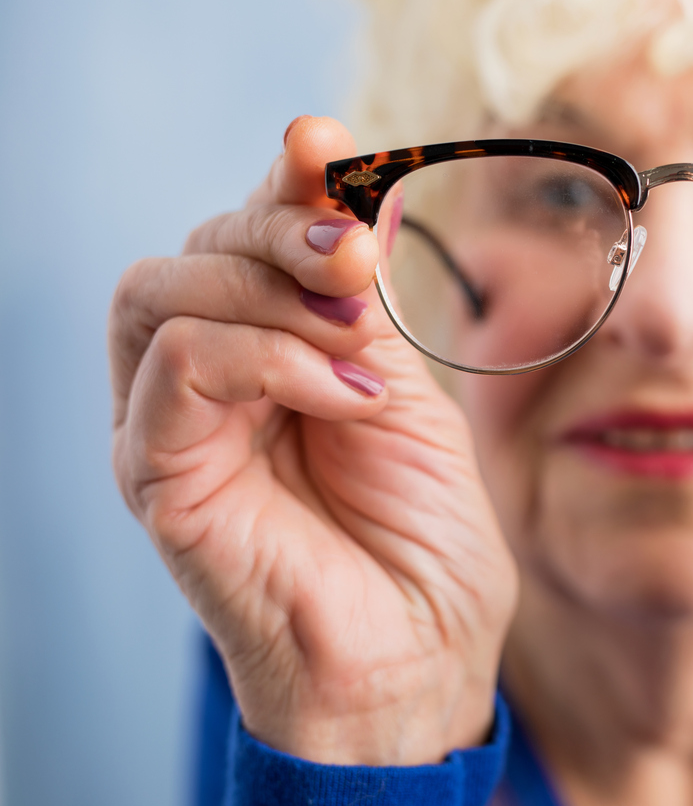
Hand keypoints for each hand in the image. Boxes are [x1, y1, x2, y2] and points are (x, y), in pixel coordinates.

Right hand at [109, 116, 516, 764]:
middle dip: (281, 228)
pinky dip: (269, 356)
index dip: (285, 186)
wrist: (421, 655)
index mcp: (268, 356)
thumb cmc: (423, 540)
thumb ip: (361, 303)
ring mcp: (170, 427)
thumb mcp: (407, 392)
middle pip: (196, 248)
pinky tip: (346, 394)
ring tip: (358, 343)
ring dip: (270, 289)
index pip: (249, 240)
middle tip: (355, 256)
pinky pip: (180, 363)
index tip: (328, 149)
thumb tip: (341, 181)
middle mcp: (205, 383)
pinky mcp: (156, 473)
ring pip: (162, 289)